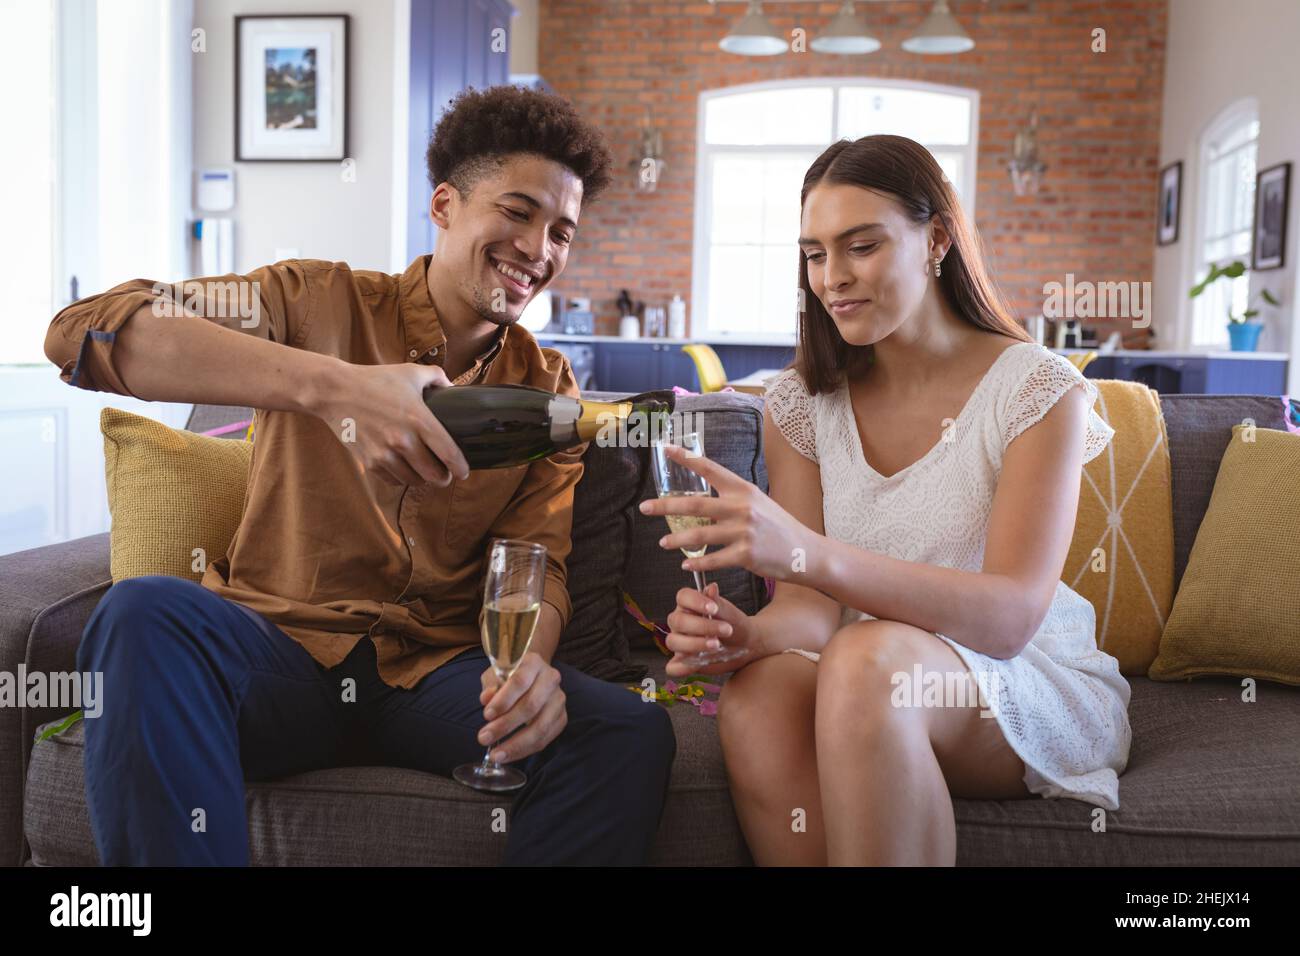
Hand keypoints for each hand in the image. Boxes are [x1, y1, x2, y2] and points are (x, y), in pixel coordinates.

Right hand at [311, 361, 469, 486]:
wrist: (334, 391)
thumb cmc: (374, 380)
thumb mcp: (410, 372)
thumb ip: (437, 377)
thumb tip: (453, 388)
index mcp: (419, 420)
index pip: (449, 453)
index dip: (460, 467)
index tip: (463, 471)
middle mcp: (403, 440)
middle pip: (434, 475)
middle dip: (443, 477)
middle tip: (445, 474)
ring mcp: (385, 454)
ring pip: (414, 481)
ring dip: (422, 479)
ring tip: (424, 470)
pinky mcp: (370, 461)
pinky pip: (393, 480)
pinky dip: (401, 477)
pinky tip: (404, 468)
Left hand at [476, 652, 566, 762]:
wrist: (531, 676)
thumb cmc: (509, 676)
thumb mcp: (495, 674)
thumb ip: (490, 686)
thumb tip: (486, 699)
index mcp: (533, 663)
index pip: (520, 681)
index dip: (503, 700)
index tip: (486, 715)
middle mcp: (551, 679)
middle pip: (530, 706)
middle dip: (505, 725)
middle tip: (484, 738)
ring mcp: (559, 699)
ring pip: (540, 726)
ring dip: (516, 744)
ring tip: (496, 755)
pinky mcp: (561, 718)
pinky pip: (545, 739)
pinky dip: (525, 750)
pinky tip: (508, 755)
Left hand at [638, 444, 820, 581]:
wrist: (804, 551)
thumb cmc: (778, 527)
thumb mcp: (757, 503)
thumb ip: (731, 500)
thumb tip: (700, 503)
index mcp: (742, 489)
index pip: (710, 469)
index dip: (686, 458)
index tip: (666, 449)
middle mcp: (742, 507)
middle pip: (695, 503)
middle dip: (665, 506)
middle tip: (644, 508)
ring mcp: (744, 531)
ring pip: (700, 534)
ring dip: (677, 539)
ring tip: (662, 544)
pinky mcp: (746, 554)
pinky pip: (713, 559)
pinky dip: (697, 563)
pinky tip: (685, 565)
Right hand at [664, 582, 758, 676]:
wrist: (746, 644)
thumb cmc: (735, 624)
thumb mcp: (729, 613)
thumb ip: (718, 603)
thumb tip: (711, 588)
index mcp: (689, 605)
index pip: (682, 597)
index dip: (695, 602)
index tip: (714, 609)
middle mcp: (681, 622)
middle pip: (677, 621)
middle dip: (701, 626)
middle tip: (725, 630)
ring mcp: (680, 642)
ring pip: (673, 642)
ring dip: (694, 644)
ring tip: (717, 646)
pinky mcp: (684, 661)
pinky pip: (673, 667)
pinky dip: (682, 667)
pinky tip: (698, 664)